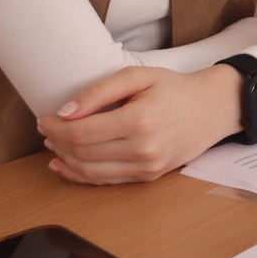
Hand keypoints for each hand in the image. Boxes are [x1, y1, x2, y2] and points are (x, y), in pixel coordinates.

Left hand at [37, 65, 242, 184]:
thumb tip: (65, 112)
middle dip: (56, 141)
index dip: (55, 127)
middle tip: (46, 128)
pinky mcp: (147, 176)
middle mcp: (143, 149)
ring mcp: (146, 167)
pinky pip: (105, 180)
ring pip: (89, 171)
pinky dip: (80, 174)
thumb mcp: (139, 76)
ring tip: (54, 143)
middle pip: (81, 153)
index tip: (44, 117)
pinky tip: (66, 163)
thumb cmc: (175, 89)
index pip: (81, 132)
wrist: (212, 109)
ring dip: (64, 158)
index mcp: (140, 120)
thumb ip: (99, 91)